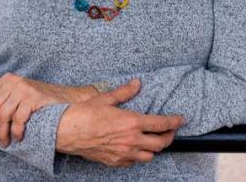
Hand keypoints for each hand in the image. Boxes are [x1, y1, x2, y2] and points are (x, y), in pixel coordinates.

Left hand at [0, 73, 97, 146]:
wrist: (66, 99)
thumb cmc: (39, 98)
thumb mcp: (18, 90)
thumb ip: (0, 86)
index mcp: (6, 79)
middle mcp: (13, 82)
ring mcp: (23, 89)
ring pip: (2, 115)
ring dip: (2, 133)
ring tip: (5, 142)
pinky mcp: (33, 98)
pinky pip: (17, 119)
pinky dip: (15, 132)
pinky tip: (17, 137)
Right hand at [56, 79, 184, 167]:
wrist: (65, 131)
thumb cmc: (83, 114)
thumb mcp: (105, 99)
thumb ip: (124, 92)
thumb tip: (136, 84)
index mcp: (131, 122)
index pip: (161, 124)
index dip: (174, 122)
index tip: (180, 119)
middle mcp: (131, 140)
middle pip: (161, 143)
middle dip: (169, 137)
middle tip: (170, 131)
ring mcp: (124, 153)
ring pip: (150, 156)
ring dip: (155, 148)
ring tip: (153, 140)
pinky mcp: (115, 161)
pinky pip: (134, 162)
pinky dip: (139, 156)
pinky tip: (136, 149)